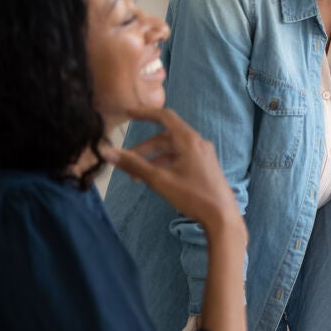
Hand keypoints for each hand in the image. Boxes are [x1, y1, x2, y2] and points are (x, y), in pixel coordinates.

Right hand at [103, 107, 240, 232]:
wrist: (222, 216)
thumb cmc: (192, 196)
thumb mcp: (159, 180)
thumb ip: (134, 165)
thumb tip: (108, 152)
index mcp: (189, 140)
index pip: (164, 116)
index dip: (144, 113)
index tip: (127, 113)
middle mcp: (197, 142)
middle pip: (165, 138)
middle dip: (144, 149)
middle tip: (125, 163)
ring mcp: (203, 154)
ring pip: (172, 150)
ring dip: (153, 160)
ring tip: (136, 178)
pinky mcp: (205, 166)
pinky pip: (181, 158)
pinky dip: (165, 164)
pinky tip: (155, 179)